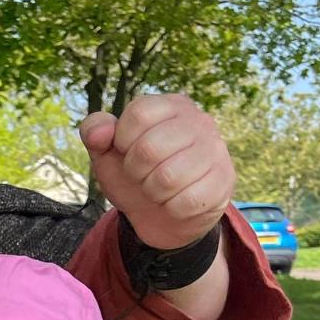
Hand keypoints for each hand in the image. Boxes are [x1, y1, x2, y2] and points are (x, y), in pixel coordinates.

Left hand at [80, 94, 232, 248]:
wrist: (161, 214)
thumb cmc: (135, 173)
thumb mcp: (107, 151)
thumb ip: (94, 131)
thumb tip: (100, 133)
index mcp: (171, 105)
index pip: (139, 113)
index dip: (123, 140)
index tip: (126, 151)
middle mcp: (199, 121)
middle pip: (149, 148)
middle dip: (135, 171)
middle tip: (142, 174)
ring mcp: (216, 150)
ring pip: (168, 178)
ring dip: (152, 191)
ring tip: (158, 187)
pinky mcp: (224, 181)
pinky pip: (187, 201)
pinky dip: (171, 208)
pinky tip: (176, 201)